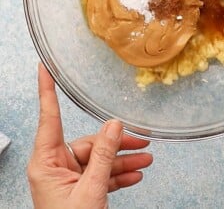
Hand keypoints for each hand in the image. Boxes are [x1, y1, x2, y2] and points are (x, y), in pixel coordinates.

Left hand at [28, 64, 152, 208]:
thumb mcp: (90, 190)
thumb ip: (103, 155)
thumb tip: (114, 125)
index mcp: (46, 163)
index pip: (49, 117)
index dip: (46, 90)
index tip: (44, 67)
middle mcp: (55, 166)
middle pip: (89, 142)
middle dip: (118, 144)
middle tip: (142, 142)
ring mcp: (68, 178)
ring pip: (99, 159)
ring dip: (123, 161)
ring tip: (146, 161)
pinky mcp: (80, 189)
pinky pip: (101, 174)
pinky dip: (118, 175)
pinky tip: (135, 176)